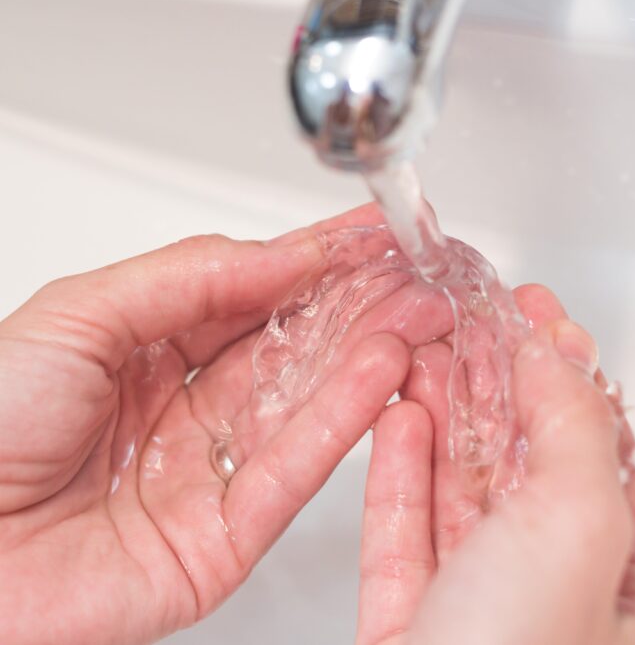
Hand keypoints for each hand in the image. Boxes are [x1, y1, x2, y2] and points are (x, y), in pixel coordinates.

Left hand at [0, 205, 451, 644]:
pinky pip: (293, 473)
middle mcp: (182, 411)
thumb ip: (186, 279)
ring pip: (304, 406)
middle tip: (417, 272)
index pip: (250, 297)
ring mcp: (208, 474)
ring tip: (418, 311)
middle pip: (289, 350)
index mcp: (143, 353)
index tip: (369, 234)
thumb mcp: (75, 318)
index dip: (313, 263)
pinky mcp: (225, 540)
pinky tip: (380, 372)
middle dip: (358, 306)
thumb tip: (279, 254)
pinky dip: (342, 421)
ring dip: (366, 356)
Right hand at [355, 286, 634, 644]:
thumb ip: (573, 428)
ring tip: (431, 351)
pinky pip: (403, 540)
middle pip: (530, 473)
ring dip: (445, 419)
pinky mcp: (409, 631)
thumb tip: (555, 355)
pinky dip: (399, 477)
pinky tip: (399, 422)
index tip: (544, 319)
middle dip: (500, 388)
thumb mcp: (576, 527)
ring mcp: (482, 622)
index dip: (575, 380)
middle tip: (478, 321)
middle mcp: (560, 610)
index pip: (610, 464)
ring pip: (462, 502)